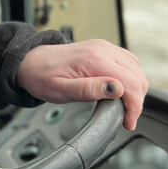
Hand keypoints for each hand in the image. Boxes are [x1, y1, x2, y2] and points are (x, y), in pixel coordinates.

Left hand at [15, 39, 148, 129]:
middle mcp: (102, 49)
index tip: (128, 122)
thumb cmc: (41, 76)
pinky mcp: (103, 48)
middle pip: (137, 77)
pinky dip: (130, 78)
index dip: (134, 106)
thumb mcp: (60, 90)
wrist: (29, 61)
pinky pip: (128, 62)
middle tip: (126, 118)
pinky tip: (121, 90)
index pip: (130, 83)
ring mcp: (104, 47)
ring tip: (123, 107)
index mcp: (94, 59)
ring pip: (136, 70)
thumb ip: (89, 90)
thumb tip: (117, 89)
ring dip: (135, 90)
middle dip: (136, 101)